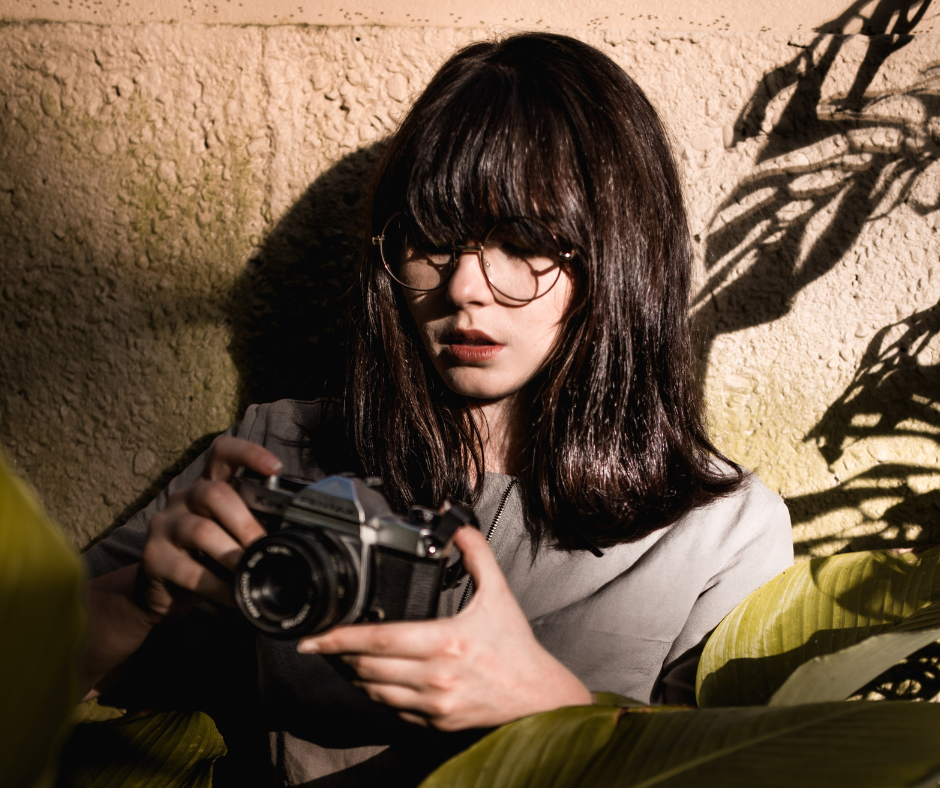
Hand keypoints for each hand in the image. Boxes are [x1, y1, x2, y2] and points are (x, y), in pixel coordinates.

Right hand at [137, 436, 281, 619]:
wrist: (164, 591)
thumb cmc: (209, 556)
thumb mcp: (231, 533)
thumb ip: (256, 523)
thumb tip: (298, 530)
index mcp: (209, 486)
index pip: (223, 453)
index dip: (248, 453)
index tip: (275, 467)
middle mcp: (184, 498)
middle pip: (214, 493)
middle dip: (246, 522)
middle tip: (263, 546)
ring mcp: (165, 525)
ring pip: (201, 531)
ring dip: (232, 554)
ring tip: (250, 573)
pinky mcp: (153, 557)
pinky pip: (189, 571)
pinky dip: (218, 586)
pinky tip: (234, 597)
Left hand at [296, 525, 591, 730]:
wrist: (537, 696)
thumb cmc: (515, 647)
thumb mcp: (498, 592)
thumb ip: (475, 552)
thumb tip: (455, 520)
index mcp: (445, 642)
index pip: (379, 640)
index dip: (340, 638)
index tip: (315, 636)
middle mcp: (435, 676)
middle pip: (366, 667)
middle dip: (336, 655)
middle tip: (317, 643)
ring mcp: (433, 704)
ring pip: (373, 691)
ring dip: (349, 675)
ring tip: (336, 658)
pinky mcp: (434, 722)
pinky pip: (390, 709)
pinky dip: (373, 693)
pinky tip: (367, 679)